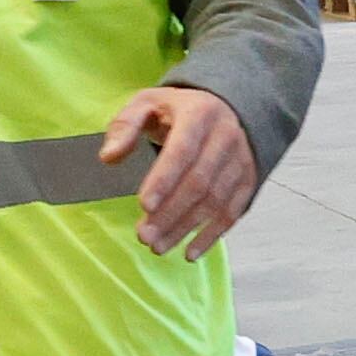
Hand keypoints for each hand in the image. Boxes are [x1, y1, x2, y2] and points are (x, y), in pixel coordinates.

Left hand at [100, 85, 257, 258]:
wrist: (226, 107)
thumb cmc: (179, 109)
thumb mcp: (147, 103)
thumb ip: (125, 126)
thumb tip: (108, 157)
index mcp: (199, 114)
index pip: (182, 150)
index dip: (164, 179)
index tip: (144, 205)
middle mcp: (225, 137)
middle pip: (198, 182)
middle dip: (170, 213)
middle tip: (144, 235)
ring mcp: (240, 161)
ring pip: (214, 201)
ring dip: (185, 228)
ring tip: (157, 246)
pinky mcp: (247, 181)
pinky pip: (232, 213)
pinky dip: (211, 236)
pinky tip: (189, 252)